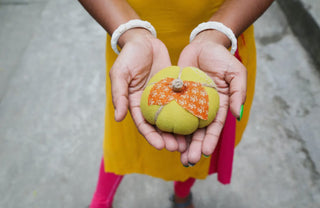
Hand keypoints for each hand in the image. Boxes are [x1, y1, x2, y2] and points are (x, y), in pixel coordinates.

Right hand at [110, 28, 183, 150]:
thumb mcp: (120, 74)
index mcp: (135, 104)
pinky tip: (196, 120)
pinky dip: (187, 112)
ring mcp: (163, 97)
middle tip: (178, 148)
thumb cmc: (129, 56)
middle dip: (168, 139)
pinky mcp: (174, 89)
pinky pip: (182, 102)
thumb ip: (119, 95)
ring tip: (189, 142)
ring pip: (172, 117)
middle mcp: (150, 104)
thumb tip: (118, 118)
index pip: (143, 125)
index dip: (151, 137)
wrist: (144, 41)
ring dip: (179, 131)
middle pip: (159, 126)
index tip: (161, 146)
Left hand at [177, 30, 246, 164]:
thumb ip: (238, 93)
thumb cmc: (221, 58)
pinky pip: (170, 110)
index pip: (214, 126)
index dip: (210, 140)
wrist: (202, 45)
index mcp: (219, 106)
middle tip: (187, 160)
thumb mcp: (235, 73)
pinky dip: (167, 122)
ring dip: (180, 140)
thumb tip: (237, 115)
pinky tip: (162, 134)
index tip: (204, 152)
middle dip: (193, 146)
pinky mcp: (175, 96)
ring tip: (175, 153)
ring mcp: (187, 103)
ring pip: (183, 125)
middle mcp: (202, 108)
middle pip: (198, 131)